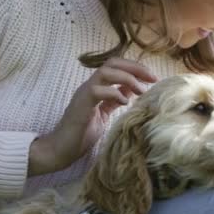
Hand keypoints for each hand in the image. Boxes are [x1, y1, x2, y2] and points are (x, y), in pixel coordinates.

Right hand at [28, 58, 157, 175]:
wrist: (60, 149)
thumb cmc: (82, 134)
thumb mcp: (104, 113)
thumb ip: (115, 100)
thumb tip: (133, 89)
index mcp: (96, 87)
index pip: (116, 66)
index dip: (136, 68)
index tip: (153, 78)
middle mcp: (90, 85)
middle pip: (112, 63)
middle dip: (135, 67)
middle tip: (152, 78)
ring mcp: (84, 93)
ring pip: (105, 72)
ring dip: (128, 78)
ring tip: (141, 90)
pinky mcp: (81, 104)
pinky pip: (97, 90)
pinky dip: (114, 93)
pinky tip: (125, 102)